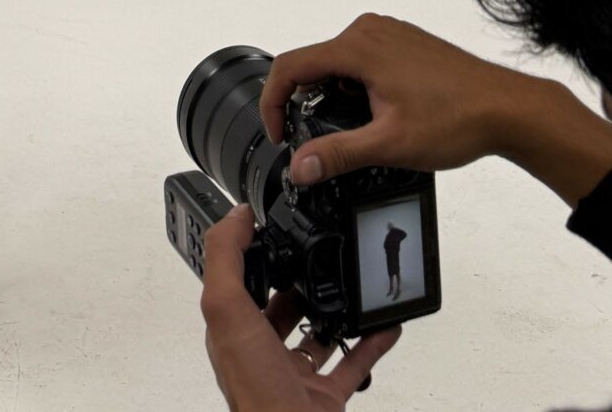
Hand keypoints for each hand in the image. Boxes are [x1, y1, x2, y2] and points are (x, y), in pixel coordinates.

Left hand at [202, 204, 400, 411]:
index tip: (269, 219)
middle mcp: (260, 354)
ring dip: (334, 309)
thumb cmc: (257, 394)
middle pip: (277, 305)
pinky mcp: (327, 398)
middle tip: (316, 249)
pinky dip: (370, 342)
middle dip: (295, 279)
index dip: (250, 250)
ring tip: (352, 281)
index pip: (237, 281)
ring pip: (315, 334)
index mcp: (232, 333)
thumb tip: (234, 217)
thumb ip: (225, 259)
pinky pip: (353, 363)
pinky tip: (385, 324)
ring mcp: (295, 377)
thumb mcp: (227, 311)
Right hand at [259, 13, 529, 185]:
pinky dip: (356, 85)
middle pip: (314, 62)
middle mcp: (370, 30)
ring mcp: (389, 33)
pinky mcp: (403, 42)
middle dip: (307, 103)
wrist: (507, 109)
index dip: (273, 102)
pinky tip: (381, 114)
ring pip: (338, 62)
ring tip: (360, 130)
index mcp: (358, 47)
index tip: (280, 134)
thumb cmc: (458, 118)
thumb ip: (337, 154)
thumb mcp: (389, 145)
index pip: (291, 66)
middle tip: (319, 141)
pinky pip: (362, 58)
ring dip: (334, 95)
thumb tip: (300, 167)